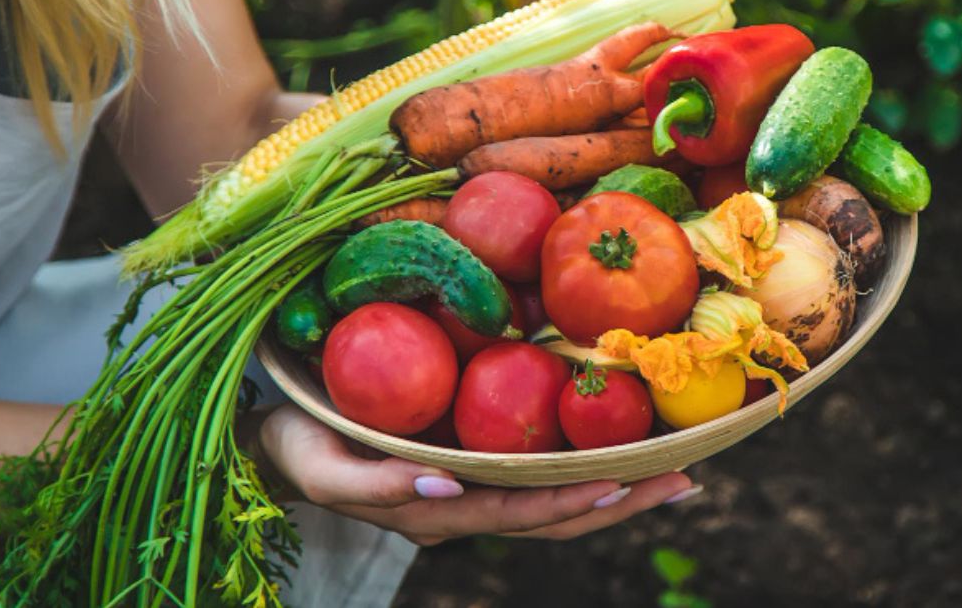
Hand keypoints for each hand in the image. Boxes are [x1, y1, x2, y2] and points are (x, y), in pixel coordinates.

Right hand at [256, 404, 696, 545]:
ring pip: (554, 506)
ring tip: (676, 477)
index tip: (618, 483)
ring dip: (617, 493)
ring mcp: (473, 494)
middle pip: (554, 518)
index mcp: (436, 513)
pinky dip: (586, 471)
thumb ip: (379, 485)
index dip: (568, 502)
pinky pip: (538, 480)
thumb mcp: (325, 467)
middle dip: (619, 502)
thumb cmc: (301, 445)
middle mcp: (465, 510)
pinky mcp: (474, 470)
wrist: (280, 444)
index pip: (516, 513)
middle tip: (681, 481)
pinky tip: (626, 458)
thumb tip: (444, 484)